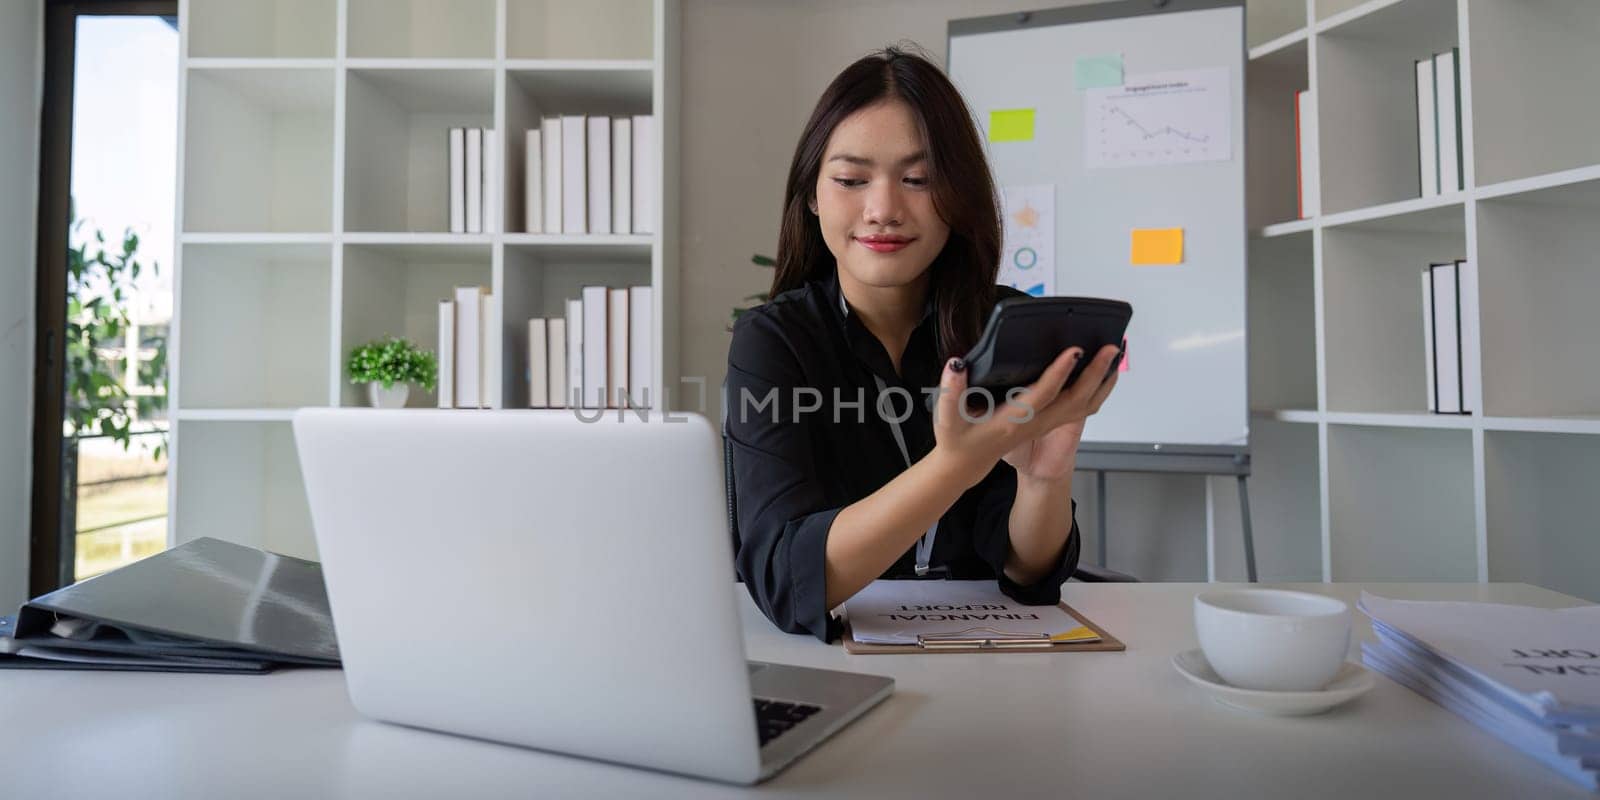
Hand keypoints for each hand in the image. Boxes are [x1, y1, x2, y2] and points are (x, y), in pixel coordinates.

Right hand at [929, 344, 1121, 487]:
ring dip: (1102, 382)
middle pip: (1075, 400)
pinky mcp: (1046, 423)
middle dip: (1095, 373)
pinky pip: (1079, 408)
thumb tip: (956, 365)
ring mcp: (1043, 425)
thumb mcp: (946, 419)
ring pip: (1083, 406)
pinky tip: (1102, 373)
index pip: (1043, 395)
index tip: (1075, 350)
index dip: (1059, 372)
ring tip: (1115, 355)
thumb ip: (950, 392)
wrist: (964, 466)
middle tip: (1110, 347)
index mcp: (1012, 421)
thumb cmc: (957, 441)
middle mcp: (1034, 423)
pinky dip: (1095, 391)